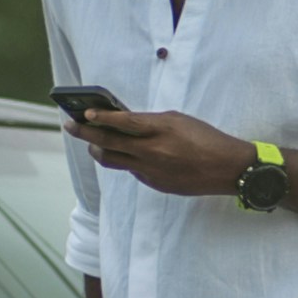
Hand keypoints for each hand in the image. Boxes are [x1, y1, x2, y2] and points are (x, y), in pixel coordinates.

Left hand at [75, 105, 249, 199]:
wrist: (227, 168)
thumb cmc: (205, 137)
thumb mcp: (178, 120)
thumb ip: (150, 121)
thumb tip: (125, 122)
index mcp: (160, 129)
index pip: (122, 122)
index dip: (100, 118)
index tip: (84, 113)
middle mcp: (152, 151)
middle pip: (108, 143)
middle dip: (85, 134)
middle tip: (70, 126)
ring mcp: (151, 171)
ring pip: (112, 161)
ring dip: (98, 150)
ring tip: (92, 143)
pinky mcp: (154, 184)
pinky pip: (131, 171)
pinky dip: (125, 161)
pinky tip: (125, 154)